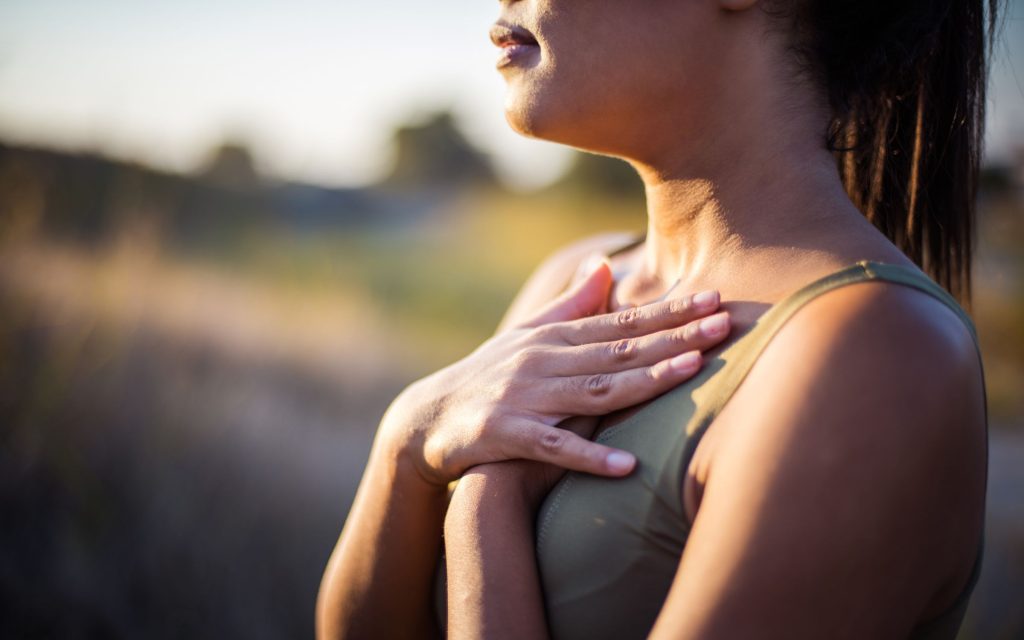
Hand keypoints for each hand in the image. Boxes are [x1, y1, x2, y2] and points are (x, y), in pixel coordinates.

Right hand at [380, 259, 729, 487]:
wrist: (427, 418)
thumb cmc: (488, 375)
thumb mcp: (527, 336)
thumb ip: (570, 305)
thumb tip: (604, 265)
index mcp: (554, 338)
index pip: (621, 323)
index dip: (669, 312)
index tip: (715, 299)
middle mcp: (543, 361)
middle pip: (618, 350)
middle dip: (674, 337)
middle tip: (725, 323)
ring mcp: (524, 396)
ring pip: (594, 389)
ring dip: (644, 381)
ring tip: (691, 372)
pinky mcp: (504, 434)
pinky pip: (552, 447)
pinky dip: (588, 457)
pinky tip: (627, 466)